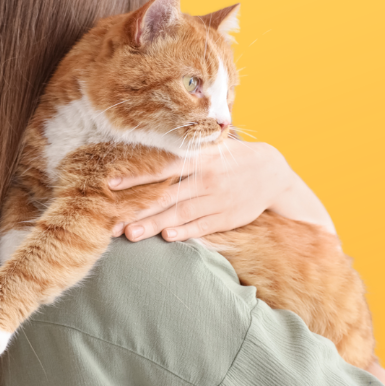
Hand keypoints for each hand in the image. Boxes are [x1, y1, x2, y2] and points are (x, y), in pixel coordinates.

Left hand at [110, 141, 336, 241]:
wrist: (272, 174)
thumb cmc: (232, 158)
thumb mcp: (212, 147)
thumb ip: (184, 151)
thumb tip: (148, 149)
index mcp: (200, 159)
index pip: (162, 167)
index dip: (137, 175)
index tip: (112, 183)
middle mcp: (206, 180)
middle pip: (166, 196)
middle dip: (138, 210)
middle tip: (112, 222)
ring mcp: (216, 200)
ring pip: (180, 214)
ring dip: (154, 225)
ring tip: (130, 234)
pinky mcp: (225, 218)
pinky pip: (201, 226)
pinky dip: (184, 232)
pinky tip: (167, 237)